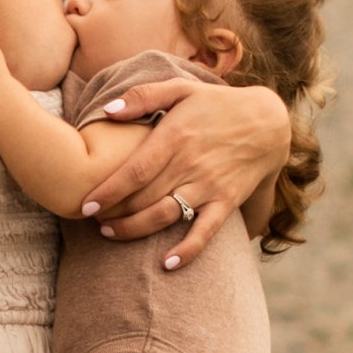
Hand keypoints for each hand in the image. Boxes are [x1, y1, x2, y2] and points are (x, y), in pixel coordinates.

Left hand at [79, 77, 287, 263]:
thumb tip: (107, 111)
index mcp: (175, 137)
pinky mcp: (227, 201)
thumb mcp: (181, 88)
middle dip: (113, 212)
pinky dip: (189, 250)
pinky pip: (206, 231)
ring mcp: (209, 186)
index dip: (108, 191)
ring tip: (111, 234)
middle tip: (91, 220)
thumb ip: (142, 96)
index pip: (135, 171)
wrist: (267, 121)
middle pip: (144, 198)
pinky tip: (168, 263)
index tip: (85, 205)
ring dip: (135, 230)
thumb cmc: (217, 103)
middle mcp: (190, 164)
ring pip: (166, 216)